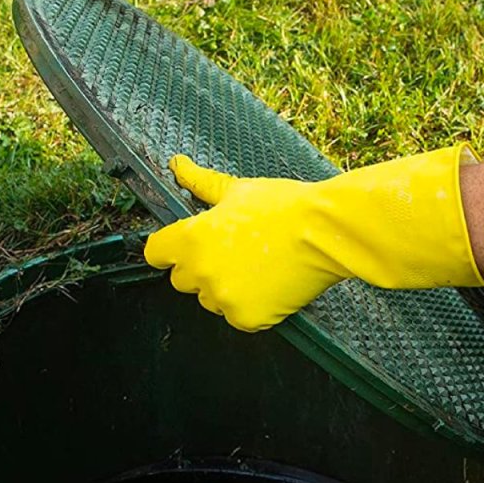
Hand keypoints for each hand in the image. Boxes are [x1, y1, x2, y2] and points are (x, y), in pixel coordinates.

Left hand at [144, 148, 483, 331]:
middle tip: (234, 252)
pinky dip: (251, 305)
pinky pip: (238, 316)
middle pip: (182, 280)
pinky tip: (271, 284)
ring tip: (258, 266)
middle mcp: (201, 273)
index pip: (156, 253)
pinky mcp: (247, 318)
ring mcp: (224, 299)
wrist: (326, 232)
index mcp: (192, 239)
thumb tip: (176, 164)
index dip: (170, 249)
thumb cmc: (284, 206)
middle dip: (201, 268)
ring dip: (225, 288)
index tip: (185, 246)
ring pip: (211, 300)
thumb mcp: (239, 190)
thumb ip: (201, 183)